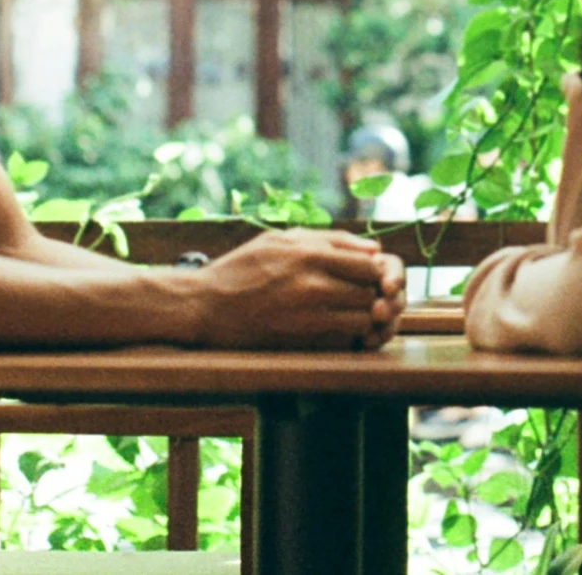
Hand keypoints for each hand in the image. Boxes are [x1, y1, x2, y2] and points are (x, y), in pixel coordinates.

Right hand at [186, 229, 406, 349]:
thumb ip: (330, 240)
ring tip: (349, 315)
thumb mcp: (281, 239)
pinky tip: (334, 331)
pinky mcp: (300, 342)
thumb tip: (374, 249)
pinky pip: (342, 341)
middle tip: (362, 297)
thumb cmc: (243, 268)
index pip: (371, 264)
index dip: (375, 271)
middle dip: (373, 295)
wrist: (205, 307)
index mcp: (310, 253)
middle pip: (371, 292)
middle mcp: (313, 284)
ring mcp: (308, 316)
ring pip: (362, 319)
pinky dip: (346, 337)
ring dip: (362, 319)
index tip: (366, 276)